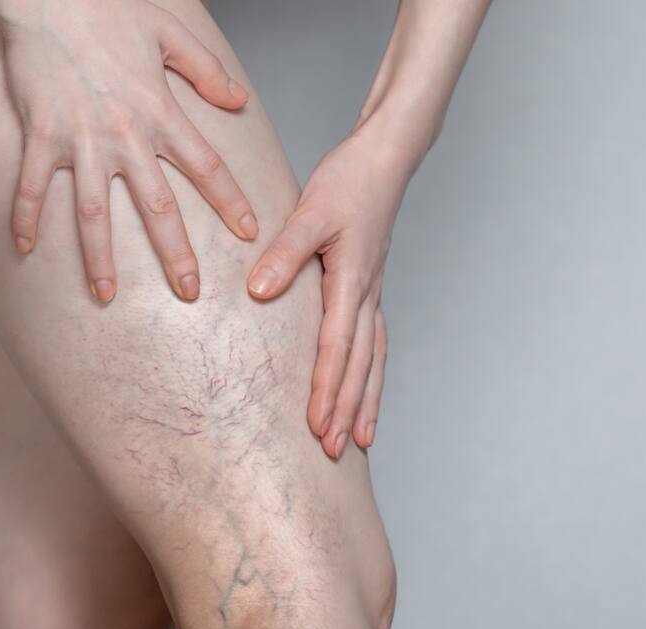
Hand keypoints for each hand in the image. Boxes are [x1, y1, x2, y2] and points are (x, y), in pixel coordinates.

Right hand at [0, 0, 258, 301]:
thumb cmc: (109, 7)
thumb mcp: (169, 33)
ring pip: (94, 213)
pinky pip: (32, 185)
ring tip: (107, 294)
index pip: (207, 167)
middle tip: (190, 292)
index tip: (250, 233)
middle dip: (175, 254)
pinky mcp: (41, 134)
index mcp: (160, 112)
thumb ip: (206, 70)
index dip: (231, 202)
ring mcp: (81, 139)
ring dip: (100, 258)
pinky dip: (25, 217)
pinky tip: (23, 248)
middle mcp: (125, 135)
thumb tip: (238, 102)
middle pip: (157, 207)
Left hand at [247, 130, 410, 458]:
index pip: (337, 348)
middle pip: (360, 365)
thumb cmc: (349, 180)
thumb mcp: (310, 211)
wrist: (385, 157)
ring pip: (373, 359)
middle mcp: (367, 295)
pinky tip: (366, 390)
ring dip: (365, 401)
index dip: (326, 390)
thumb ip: (284, 253)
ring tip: (361, 441)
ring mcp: (373, 294)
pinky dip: (372, 374)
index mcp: (353, 281)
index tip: (317, 426)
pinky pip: (375, 342)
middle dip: (347, 410)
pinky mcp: (370, 287)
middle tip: (335, 453)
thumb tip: (259, 291)